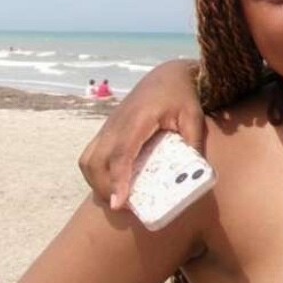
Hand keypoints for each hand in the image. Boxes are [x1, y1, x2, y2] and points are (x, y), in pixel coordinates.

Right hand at [78, 60, 204, 209]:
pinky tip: (111, 184)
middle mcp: (116, 124)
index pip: (121, 153)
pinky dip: (95, 173)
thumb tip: (194, 175)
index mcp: (137, 119)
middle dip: (104, 187)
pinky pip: (90, 154)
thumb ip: (193, 143)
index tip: (118, 203)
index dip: (118, 180)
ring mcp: (108, 126)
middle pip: (96, 161)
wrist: (167, 75)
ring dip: (96, 182)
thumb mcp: (193, 117)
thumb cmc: (182, 96)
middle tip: (123, 207)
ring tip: (115, 198)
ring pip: (88, 159)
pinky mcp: (106, 129)